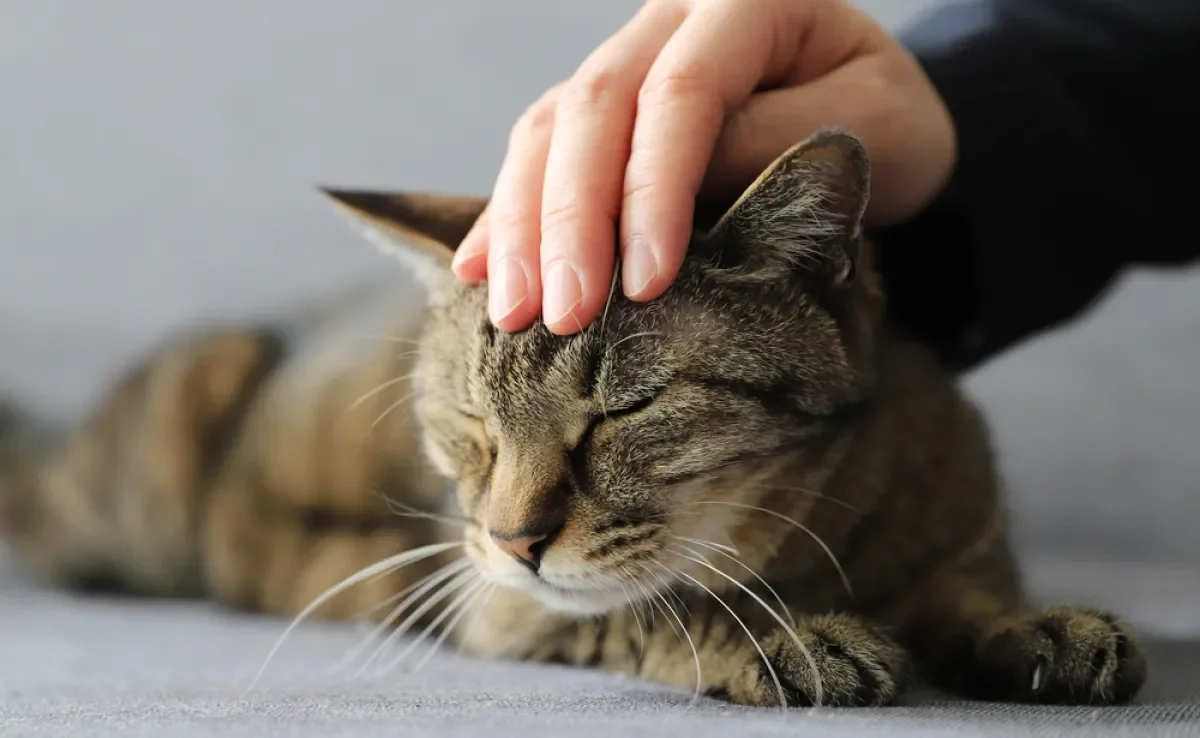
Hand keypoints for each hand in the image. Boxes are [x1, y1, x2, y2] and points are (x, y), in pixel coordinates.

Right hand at [452, 0, 956, 334]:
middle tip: (563, 315)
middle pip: (594, 109)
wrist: (875, 119)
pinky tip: (482, 268)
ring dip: (524, 226)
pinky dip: (509, 215)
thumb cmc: (884, 125)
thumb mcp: (869, 129)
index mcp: (746, 2)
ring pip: (550, 129)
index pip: (683, 93)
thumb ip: (777, 147)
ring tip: (514, 311)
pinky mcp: (604, 114)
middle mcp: (670, 22)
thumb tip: (676, 196)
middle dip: (570, 220)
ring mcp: (628, 62)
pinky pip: (539, 151)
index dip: (656, 188)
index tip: (649, 282)